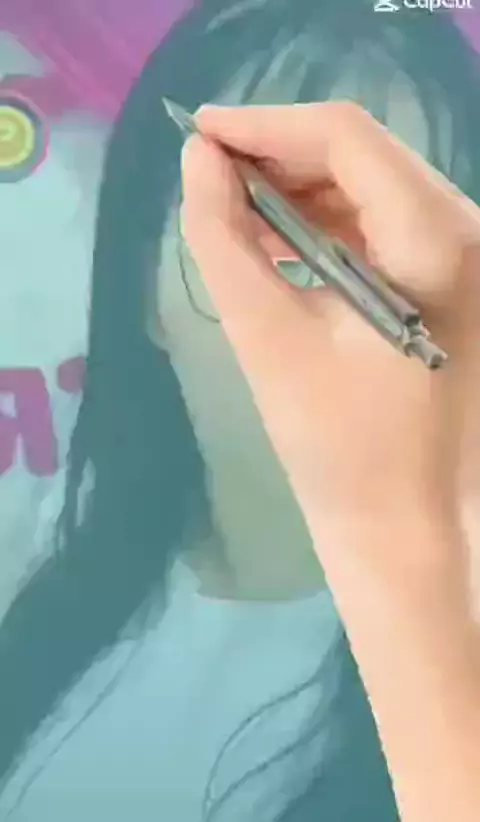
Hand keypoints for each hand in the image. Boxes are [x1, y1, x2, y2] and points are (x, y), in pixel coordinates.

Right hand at [181, 103, 479, 821]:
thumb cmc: (337, 447)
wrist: (402, 524)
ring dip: (300, 191)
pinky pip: (383, 229)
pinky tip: (277, 240)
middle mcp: (467, 233)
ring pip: (372, 189)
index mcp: (437, 242)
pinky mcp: (448, 285)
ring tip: (231, 208)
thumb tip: (200, 161)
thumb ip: (225, 240)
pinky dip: (327, 227)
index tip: (198, 135)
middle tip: (207, 170)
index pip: (347, 141)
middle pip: (364, 158)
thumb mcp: (268, 338)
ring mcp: (465, 260)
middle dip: (280, 156)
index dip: (265, 126)